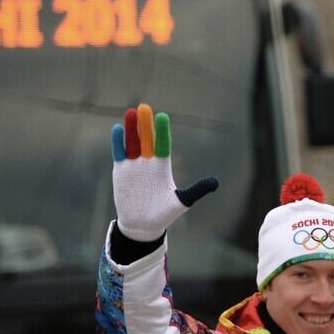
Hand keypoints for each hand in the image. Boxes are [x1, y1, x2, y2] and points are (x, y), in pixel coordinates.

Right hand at [111, 103, 218, 241]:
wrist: (143, 225)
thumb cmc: (163, 214)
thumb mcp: (182, 202)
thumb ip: (196, 191)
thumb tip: (215, 182)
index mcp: (163, 167)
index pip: (163, 145)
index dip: (162, 132)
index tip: (163, 117)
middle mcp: (148, 163)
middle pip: (147, 140)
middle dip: (146, 125)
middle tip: (145, 107)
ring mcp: (134, 166)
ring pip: (133, 143)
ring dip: (131, 129)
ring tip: (130, 113)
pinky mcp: (121, 172)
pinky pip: (119, 154)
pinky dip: (118, 143)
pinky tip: (118, 129)